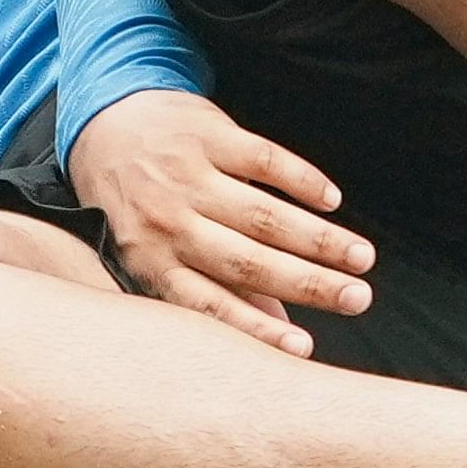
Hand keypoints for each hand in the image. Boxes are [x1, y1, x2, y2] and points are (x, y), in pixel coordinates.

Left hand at [65, 88, 371, 355]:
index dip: (258, 329)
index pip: (208, 304)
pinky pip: (263, 159)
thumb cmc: (134, 201)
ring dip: (318, 238)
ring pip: (262, 214)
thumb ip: (211, 292)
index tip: (306, 349)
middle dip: (308, 284)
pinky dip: (302, 181)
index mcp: (150, 260)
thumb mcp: (154, 250)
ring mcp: (185, 174)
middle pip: (247, 261)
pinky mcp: (205, 132)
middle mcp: (166, 220)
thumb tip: (279, 336)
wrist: (105, 118)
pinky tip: (331, 202)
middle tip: (358, 299)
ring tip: (361, 258)